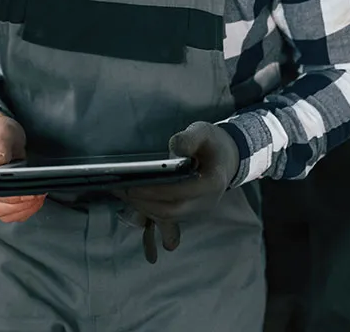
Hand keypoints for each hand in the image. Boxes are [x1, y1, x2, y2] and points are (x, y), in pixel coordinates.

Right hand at [0, 111, 45, 222]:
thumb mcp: (0, 132)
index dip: (8, 196)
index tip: (27, 193)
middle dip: (19, 205)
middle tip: (37, 195)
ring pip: (1, 213)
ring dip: (22, 210)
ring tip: (38, 198)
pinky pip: (7, 212)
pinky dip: (21, 211)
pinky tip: (33, 202)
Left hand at [114, 121, 241, 261]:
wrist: (228, 158)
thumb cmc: (213, 144)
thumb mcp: (203, 132)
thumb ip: (190, 138)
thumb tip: (175, 148)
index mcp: (212, 183)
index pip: (181, 193)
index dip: (156, 192)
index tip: (133, 186)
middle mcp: (205, 202)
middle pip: (171, 211)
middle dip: (144, 203)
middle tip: (121, 190)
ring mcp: (197, 209)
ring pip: (168, 217)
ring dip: (143, 207)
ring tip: (121, 192)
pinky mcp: (189, 211)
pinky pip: (167, 217)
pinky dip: (149, 209)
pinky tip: (132, 198)